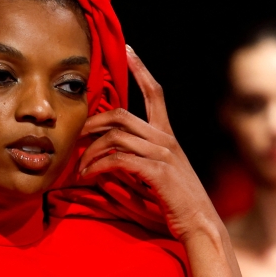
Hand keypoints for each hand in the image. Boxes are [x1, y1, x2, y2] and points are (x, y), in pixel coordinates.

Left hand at [79, 46, 219, 241]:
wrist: (200, 226)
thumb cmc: (176, 206)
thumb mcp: (155, 179)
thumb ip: (135, 164)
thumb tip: (106, 160)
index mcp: (167, 138)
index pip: (156, 94)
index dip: (141, 69)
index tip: (128, 50)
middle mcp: (166, 140)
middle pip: (122, 115)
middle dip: (92, 122)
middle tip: (74, 135)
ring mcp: (163, 155)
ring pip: (116, 137)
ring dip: (91, 151)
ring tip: (78, 168)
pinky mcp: (158, 172)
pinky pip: (118, 159)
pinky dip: (98, 165)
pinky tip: (88, 175)